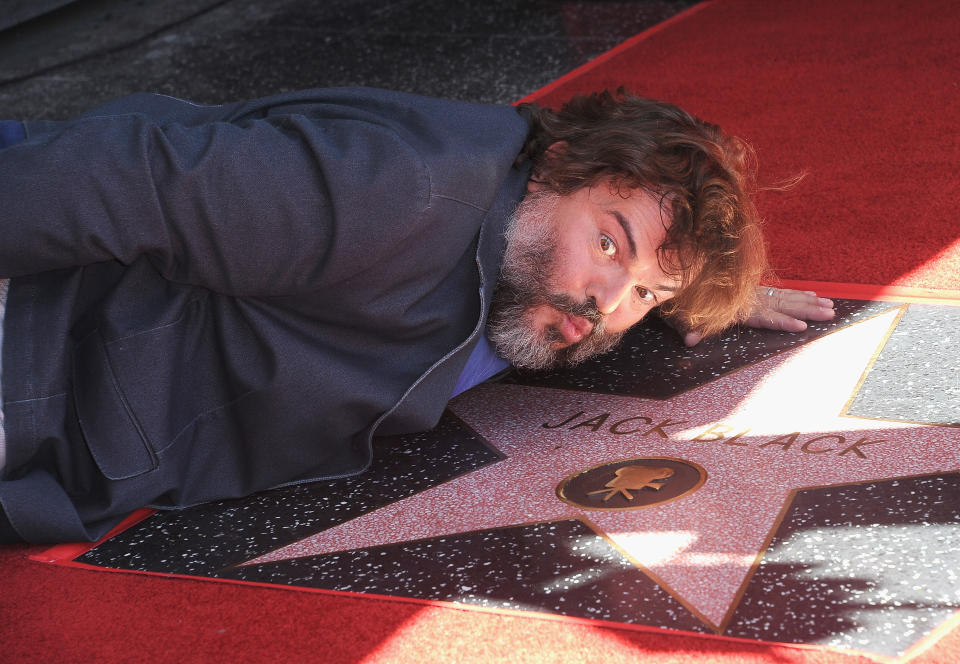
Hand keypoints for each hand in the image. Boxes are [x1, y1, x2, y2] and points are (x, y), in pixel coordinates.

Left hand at [681, 287, 835, 346]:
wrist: (678, 271)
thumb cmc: (679, 297)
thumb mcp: (680, 313)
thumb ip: (687, 326)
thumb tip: (690, 341)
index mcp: (734, 306)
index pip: (762, 316)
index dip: (781, 322)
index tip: (801, 326)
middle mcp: (747, 298)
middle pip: (781, 304)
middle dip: (806, 309)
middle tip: (830, 313)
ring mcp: (751, 292)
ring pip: (785, 297)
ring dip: (808, 301)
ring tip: (830, 306)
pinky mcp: (751, 289)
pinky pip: (779, 291)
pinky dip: (797, 293)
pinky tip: (813, 294)